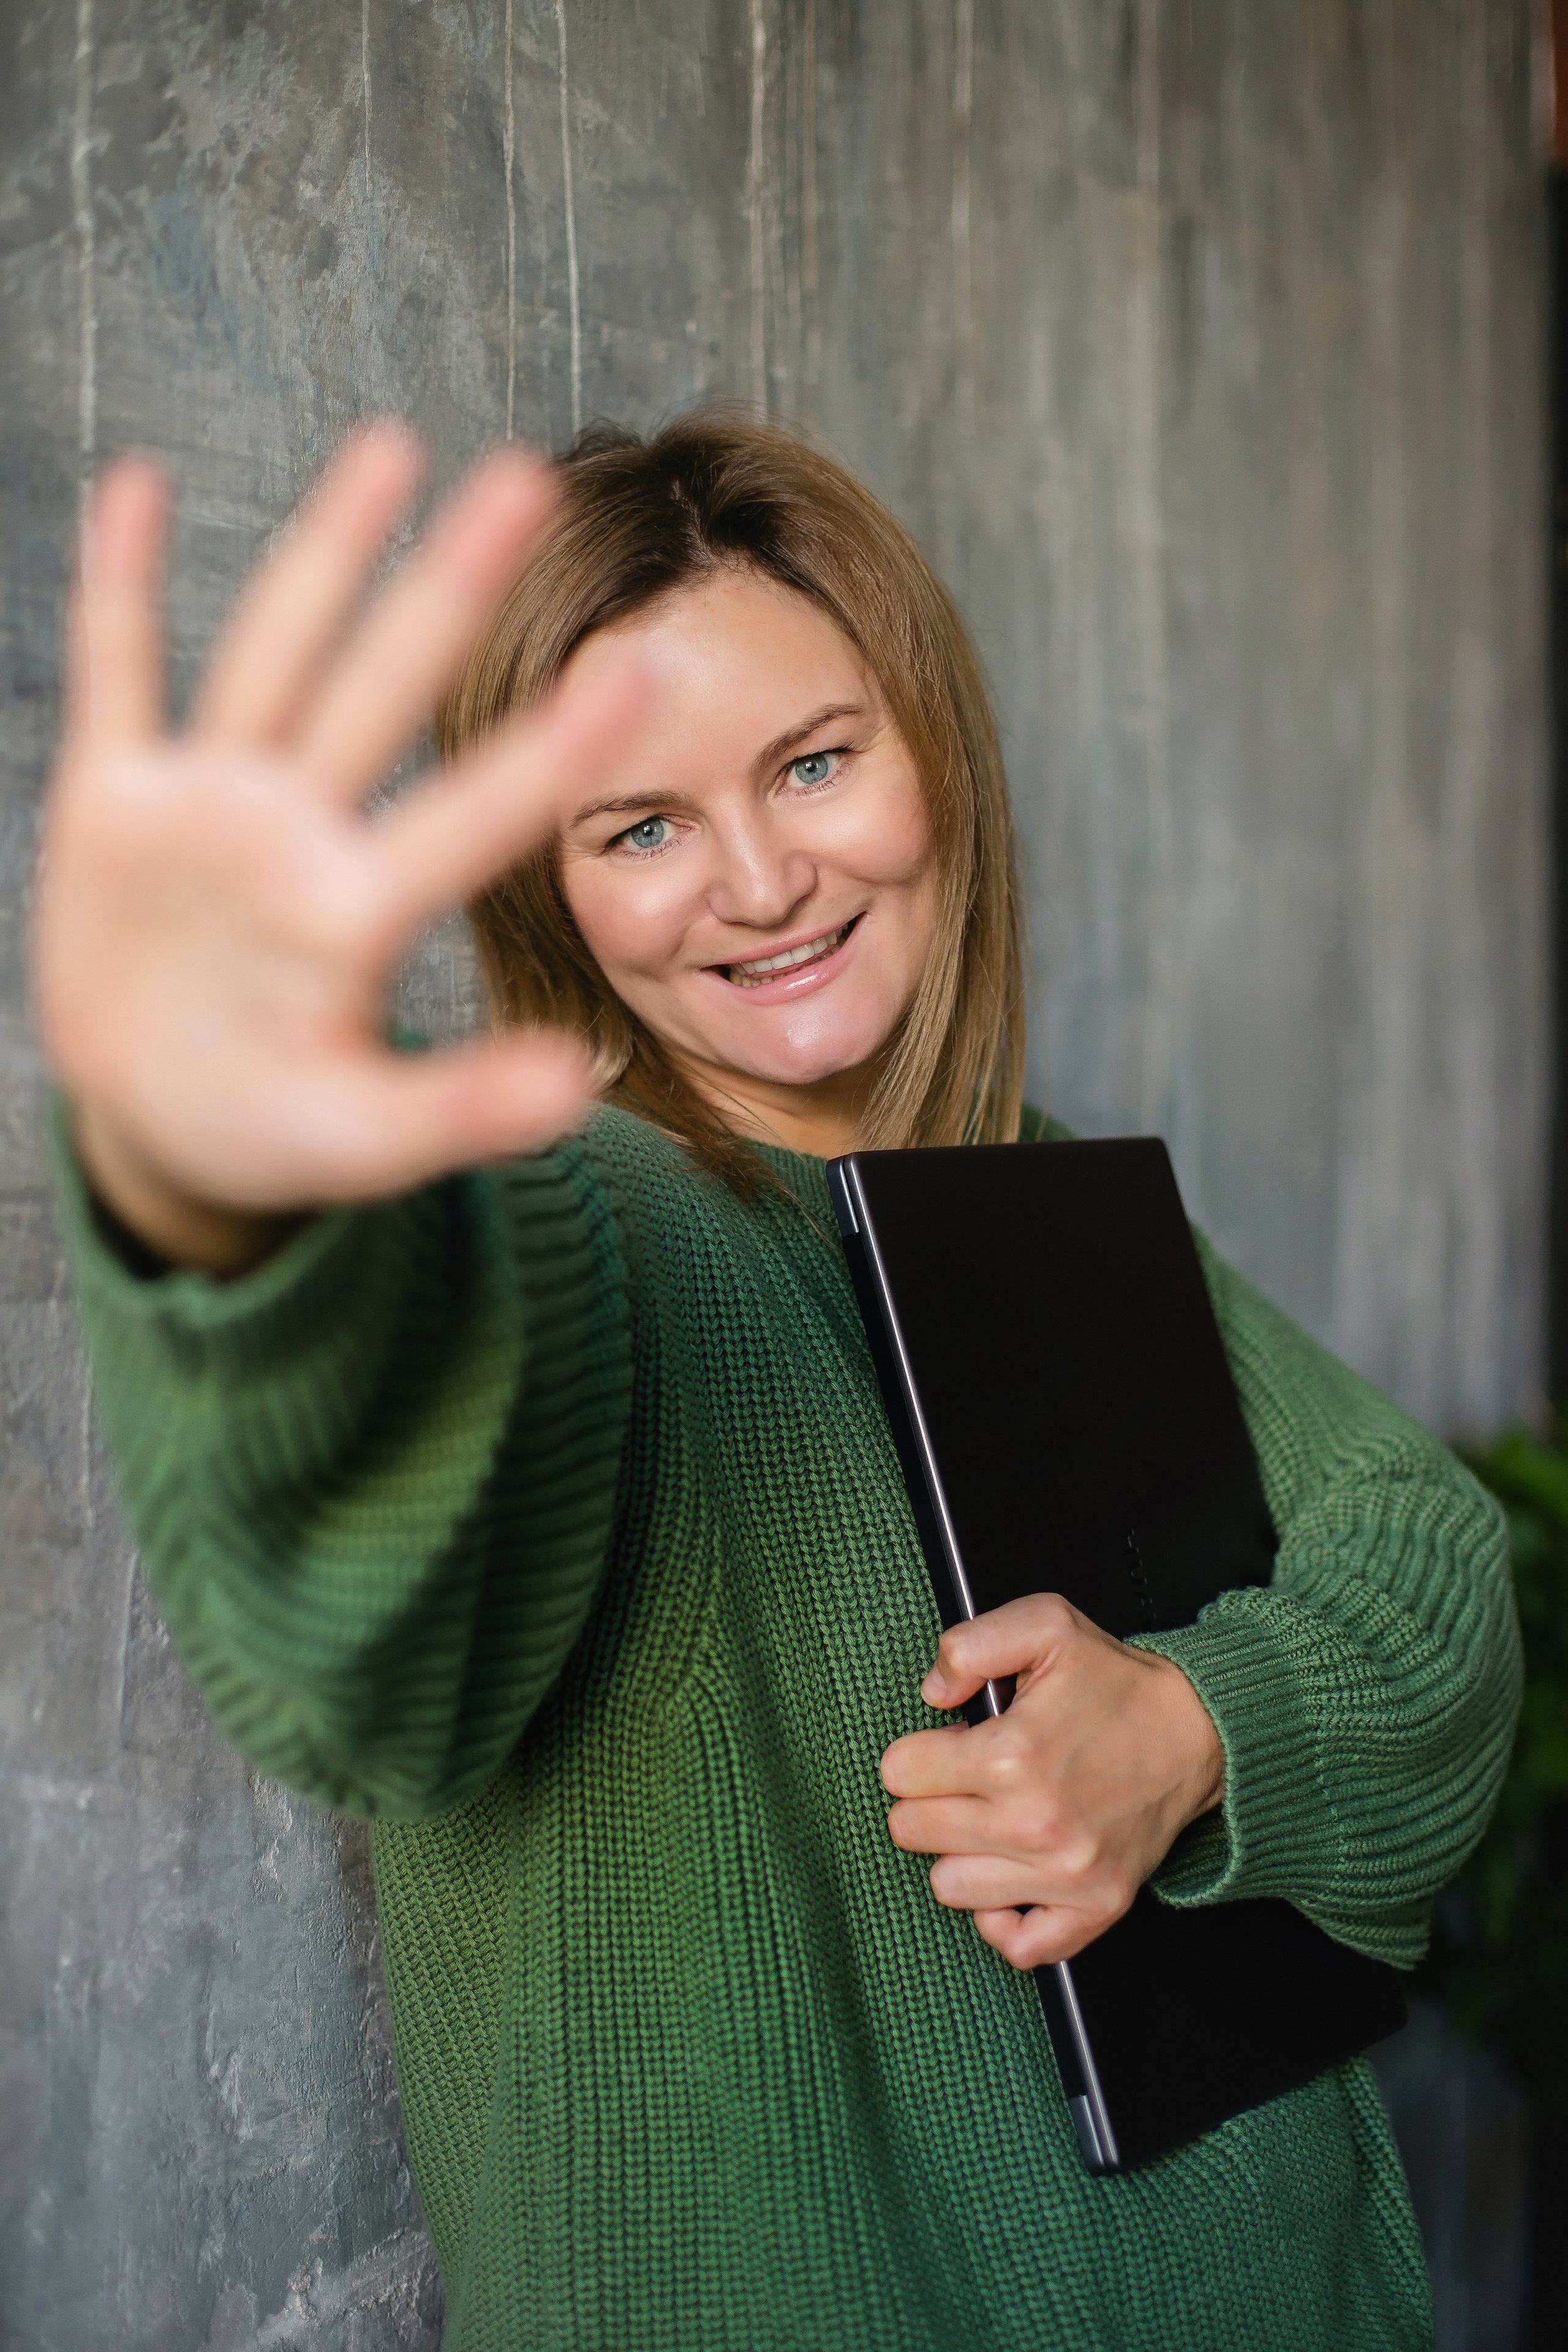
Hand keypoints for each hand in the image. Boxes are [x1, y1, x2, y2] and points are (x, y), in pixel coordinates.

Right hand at [33, 428, 646, 1272]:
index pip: (470, 816)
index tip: (641, 670)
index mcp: (358, 913)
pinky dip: (119, 589)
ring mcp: (211, 810)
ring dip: (327, 552)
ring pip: (275, 652)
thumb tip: (589, 1081)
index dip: (546, 751)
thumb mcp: (359, 1137)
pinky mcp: (115, 805)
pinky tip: (132, 488)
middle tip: (531, 479)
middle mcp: (299, 835)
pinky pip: (118, 676)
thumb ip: (460, 1106)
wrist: (162, 1128)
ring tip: (396, 445)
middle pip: (385, 689)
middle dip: (449, 588)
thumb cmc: (270, 1134)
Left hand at [880, 1593, 1223, 1968]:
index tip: (950, 1744)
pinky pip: (1019, 1947)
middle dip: (929, 1798)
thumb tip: (932, 1693)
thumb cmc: (1117, 1682)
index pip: (900, 1773)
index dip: (918, 1749)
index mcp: (1012, 1755)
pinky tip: (1011, 1877)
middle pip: (912, 1831)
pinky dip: (1004, 1919)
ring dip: (960, 1853)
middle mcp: (1035, 1823)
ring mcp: (1067, 1874)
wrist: (1197, 1731)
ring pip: (949, 1886)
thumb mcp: (1045, 1625)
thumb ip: (970, 1644)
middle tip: (970, 1778)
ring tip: (994, 1819)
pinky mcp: (1096, 1907)